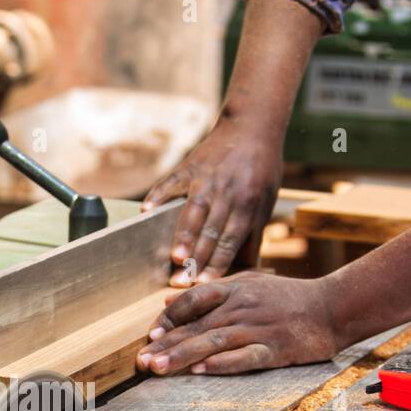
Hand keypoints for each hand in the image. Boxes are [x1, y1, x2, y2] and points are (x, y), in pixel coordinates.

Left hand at [137, 272, 339, 374]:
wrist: (333, 306)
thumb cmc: (288, 297)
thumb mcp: (247, 284)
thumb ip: (209, 293)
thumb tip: (168, 301)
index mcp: (234, 289)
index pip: (192, 301)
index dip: (168, 319)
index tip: (150, 336)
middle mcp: (241, 307)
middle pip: (196, 326)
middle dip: (165, 345)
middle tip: (141, 361)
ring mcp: (257, 328)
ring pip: (213, 341)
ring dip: (183, 355)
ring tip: (159, 368)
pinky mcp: (274, 349)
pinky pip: (244, 357)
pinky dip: (222, 364)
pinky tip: (201, 371)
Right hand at [142, 122, 281, 286]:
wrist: (253, 126)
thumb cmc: (261, 170)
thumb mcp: (265, 203)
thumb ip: (253, 235)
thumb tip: (248, 269)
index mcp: (248, 205)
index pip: (231, 241)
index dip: (218, 264)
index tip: (205, 284)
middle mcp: (227, 194)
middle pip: (211, 232)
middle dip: (198, 258)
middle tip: (183, 281)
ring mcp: (207, 180)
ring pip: (194, 211)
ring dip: (184, 234)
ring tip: (175, 256)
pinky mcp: (190, 167)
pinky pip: (171, 182)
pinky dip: (158, 195)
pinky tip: (146, 211)